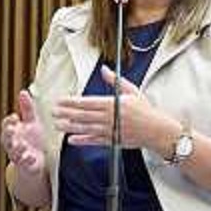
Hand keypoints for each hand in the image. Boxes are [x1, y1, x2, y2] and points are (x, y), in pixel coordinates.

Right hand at [0, 90, 45, 174]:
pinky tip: (31, 157)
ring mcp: (18, 155)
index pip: (6, 125)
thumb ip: (27, 109)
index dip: (10, 121)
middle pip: (7, 139)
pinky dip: (27, 160)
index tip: (16, 117)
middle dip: (9, 134)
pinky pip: (25, 163)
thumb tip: (23, 91)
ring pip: (14, 152)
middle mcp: (13, 143)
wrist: (37, 160)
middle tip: (12, 129)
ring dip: (18, 149)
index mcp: (13, 132)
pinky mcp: (26, 165)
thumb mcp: (31, 122)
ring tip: (22, 145)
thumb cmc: (32, 139)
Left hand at [52, 65, 177, 152]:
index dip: (72, 102)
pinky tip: (71, 140)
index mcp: (113, 104)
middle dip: (66, 113)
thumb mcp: (132, 91)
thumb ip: (116, 81)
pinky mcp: (112, 141)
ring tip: (57, 124)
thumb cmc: (145, 110)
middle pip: (83, 115)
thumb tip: (104, 69)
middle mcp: (109, 118)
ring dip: (70, 127)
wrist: (157, 131)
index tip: (60, 100)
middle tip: (53, 111)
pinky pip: (94, 141)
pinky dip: (82, 141)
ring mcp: (110, 131)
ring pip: (85, 128)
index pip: (87, 102)